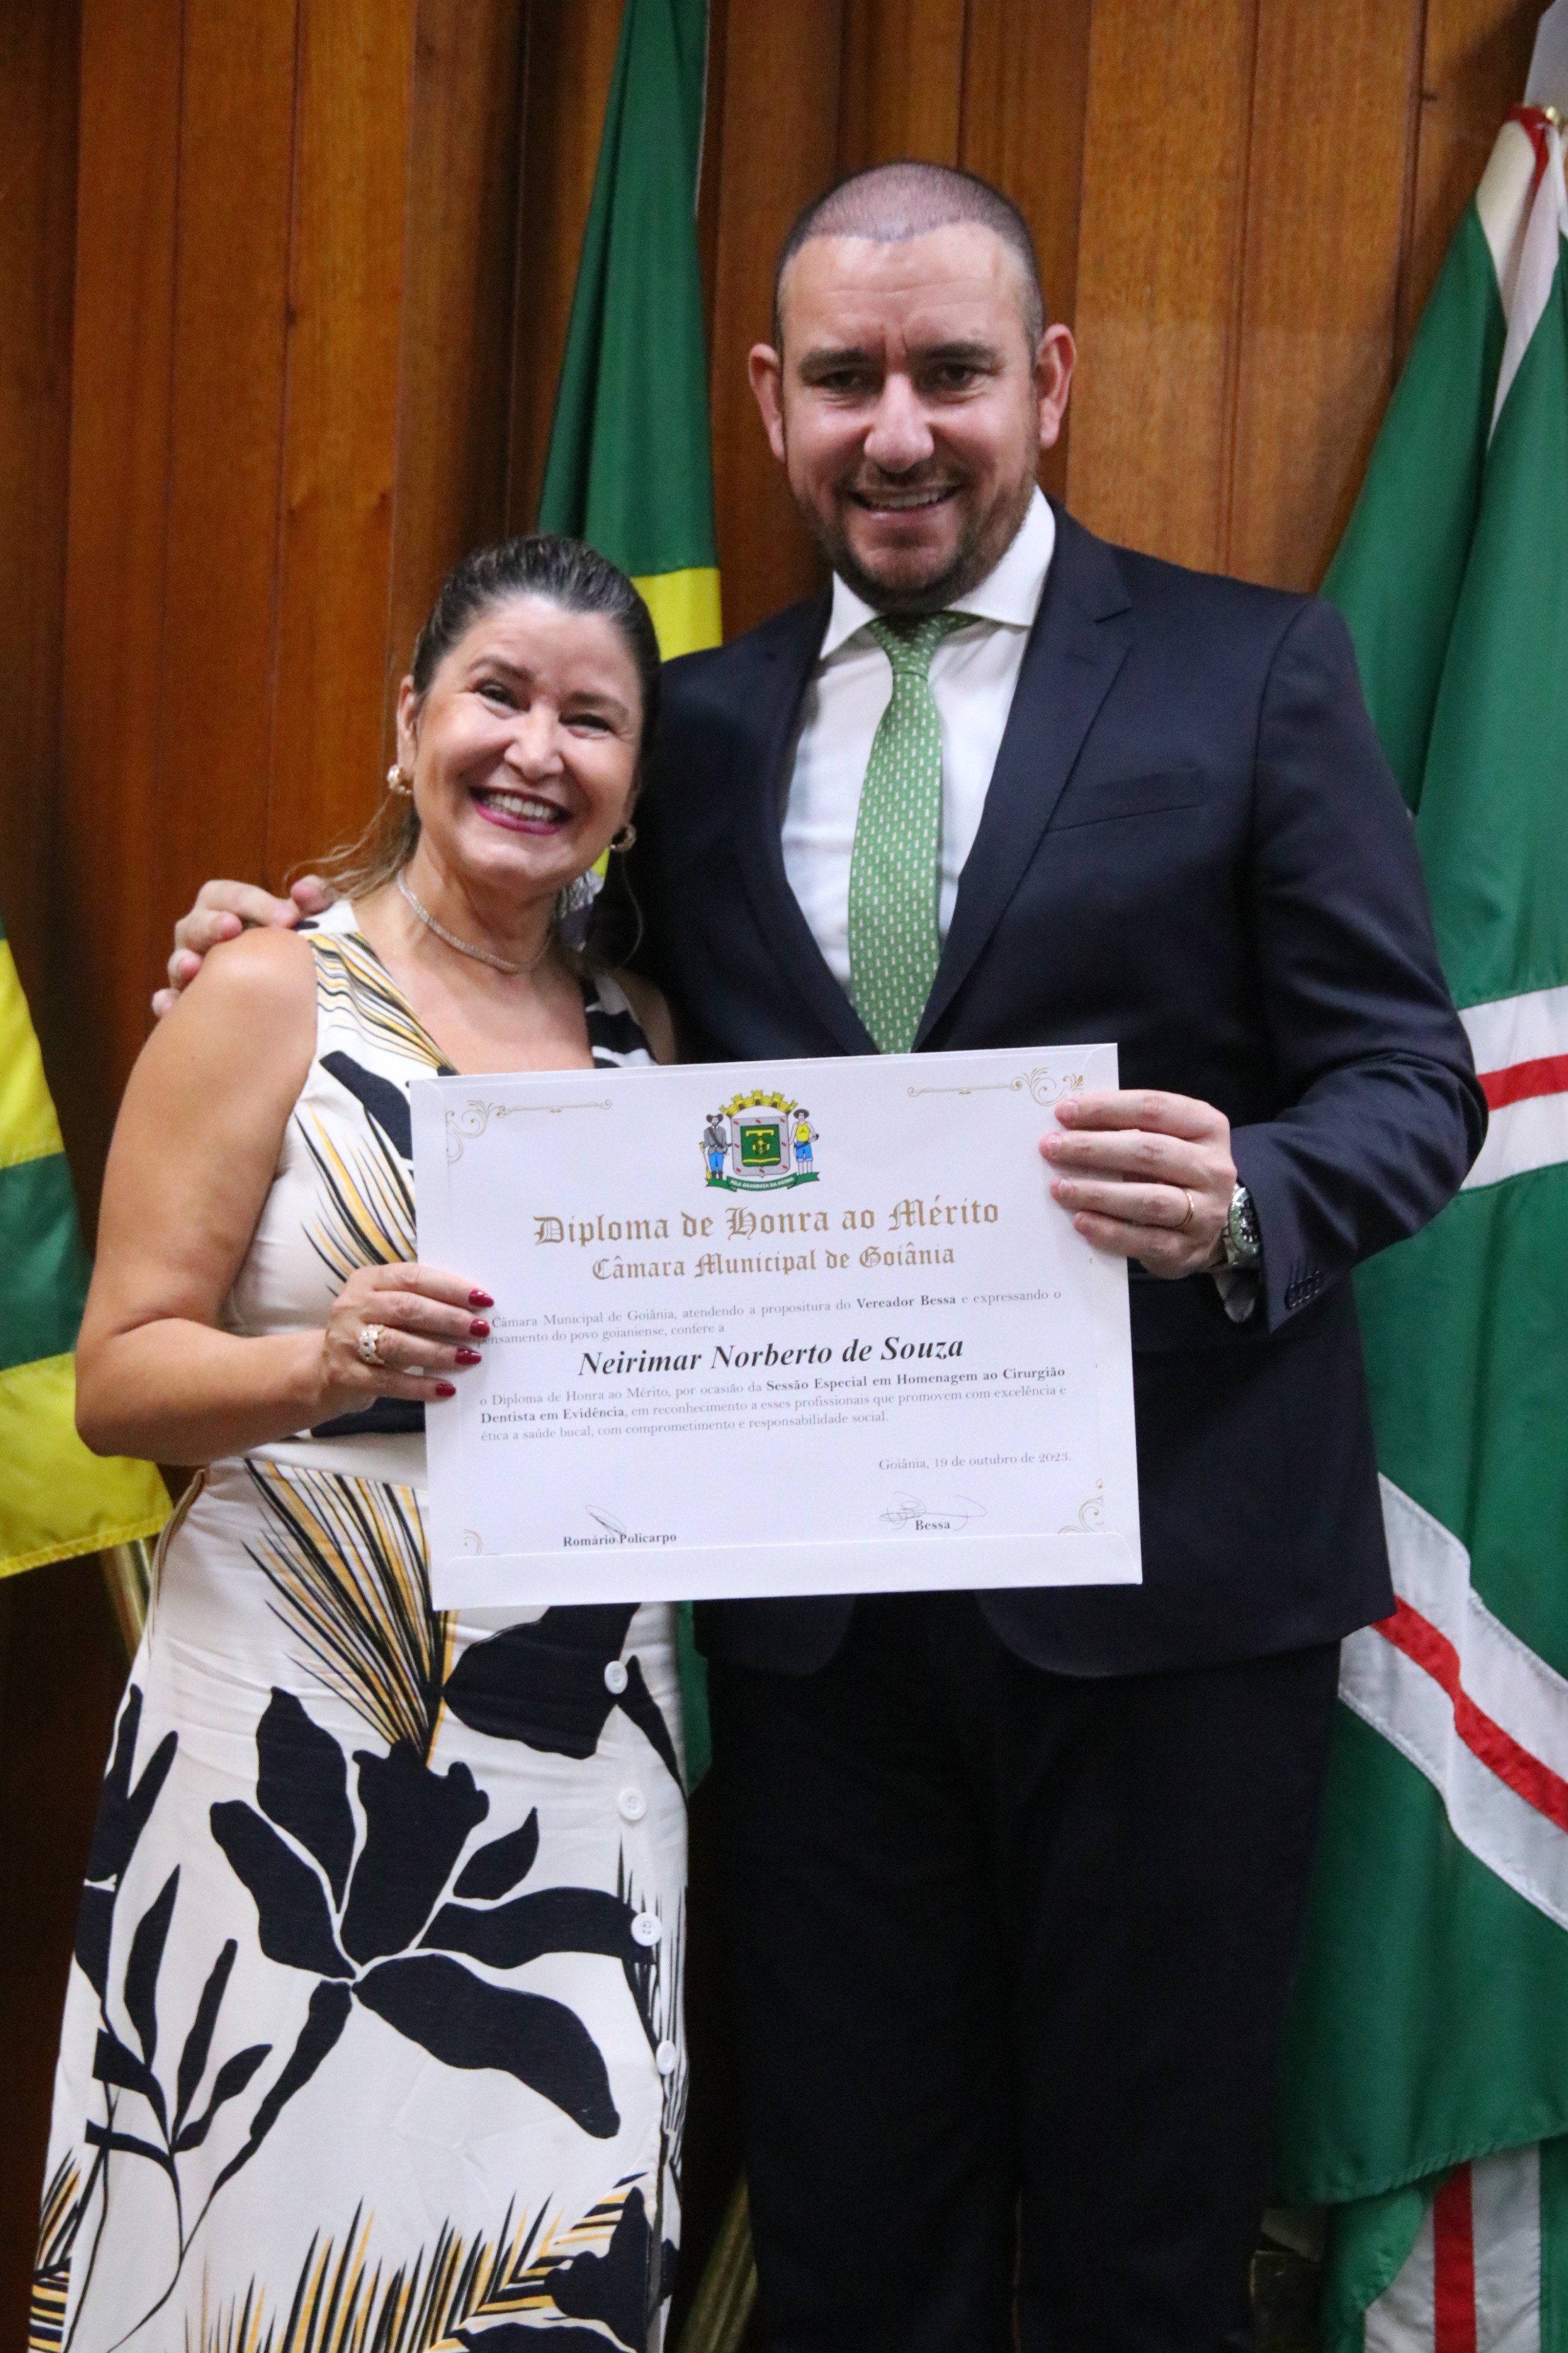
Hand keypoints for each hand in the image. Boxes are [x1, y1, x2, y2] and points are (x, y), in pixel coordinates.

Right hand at [152, 875, 332, 1017]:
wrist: (286, 991)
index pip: (228, 896)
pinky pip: (169, 1003)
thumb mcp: (305, 921)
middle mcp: (200, 935)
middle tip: (233, 927)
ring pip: (179, 963)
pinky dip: (168, 1004)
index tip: (289, 918)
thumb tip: (305, 889)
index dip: (255, 903)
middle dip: (212, 924)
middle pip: (195, 925)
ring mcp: (189, 969)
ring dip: (183, 963)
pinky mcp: (186, 1004)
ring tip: (194, 968)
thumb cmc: (289, 945)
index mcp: (223, 908)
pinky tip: (171, 1008)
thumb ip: (313, 900)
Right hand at [313, 1262, 493, 1418]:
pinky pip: (389, 1381)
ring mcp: (346, 1340)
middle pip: (406, 1308)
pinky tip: (446, 1389)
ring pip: (397, 1343)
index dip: (449, 1287)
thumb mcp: (389, 1310)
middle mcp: (353, 1305)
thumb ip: (422, 1305)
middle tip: (481, 1329)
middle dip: (449, 1318)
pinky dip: (421, 1385)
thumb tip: (474, 1313)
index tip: (483, 1299)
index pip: (412, 1276)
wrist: (325, 1370)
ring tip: (470, 1357)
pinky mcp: (346, 1374)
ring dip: (439, 1351)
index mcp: (368, 1280)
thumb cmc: (373, 1333)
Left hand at [1039, 1089, 1235, 1277]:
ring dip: (1097, 1192)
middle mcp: (1213, 1168)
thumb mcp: (1164, 1140)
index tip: (1063, 1112)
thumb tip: (1068, 1125)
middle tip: (1052, 1147)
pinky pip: (1144, 1240)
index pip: (1155, 1109)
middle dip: (1093, 1148)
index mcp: (1207, 1127)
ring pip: (1148, 1199)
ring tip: (1059, 1187)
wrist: (1205, 1228)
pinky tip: (1080, 1221)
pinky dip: (1108, 1231)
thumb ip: (1128, 1128)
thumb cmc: (1172, 1172)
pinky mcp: (1187, 1249)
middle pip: (1149, 1152)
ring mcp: (1205, 1212)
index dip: (1106, 1108)